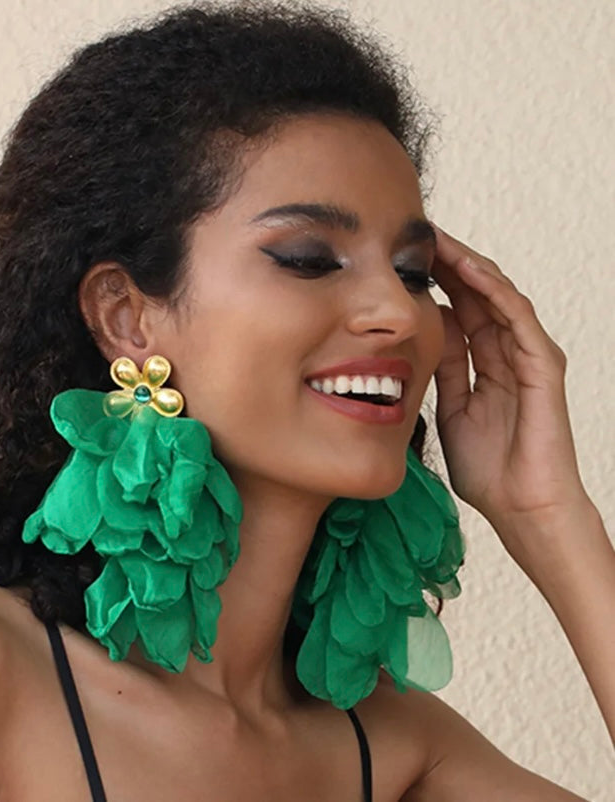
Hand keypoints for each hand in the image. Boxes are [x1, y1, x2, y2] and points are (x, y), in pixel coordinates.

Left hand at [430, 225, 592, 549]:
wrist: (520, 506)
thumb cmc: (488, 467)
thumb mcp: (451, 407)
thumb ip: (444, 369)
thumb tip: (422, 334)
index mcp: (484, 362)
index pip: (459, 307)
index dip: (433, 282)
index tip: (399, 259)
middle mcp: (507, 351)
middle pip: (477, 293)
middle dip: (447, 262)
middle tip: (414, 234)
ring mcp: (528, 355)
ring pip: (498, 296)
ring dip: (467, 265)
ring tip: (436, 239)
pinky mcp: (543, 366)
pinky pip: (518, 318)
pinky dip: (495, 292)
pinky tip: (469, 270)